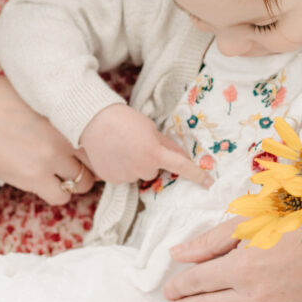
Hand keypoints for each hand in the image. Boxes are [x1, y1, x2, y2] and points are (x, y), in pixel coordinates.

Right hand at [0, 75, 96, 204]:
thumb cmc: (3, 100)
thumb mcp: (40, 94)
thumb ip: (65, 105)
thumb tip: (88, 112)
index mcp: (68, 111)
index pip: (105, 135)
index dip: (105, 144)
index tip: (101, 147)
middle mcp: (64, 135)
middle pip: (100, 161)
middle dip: (94, 163)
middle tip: (82, 161)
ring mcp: (50, 159)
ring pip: (84, 183)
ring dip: (77, 180)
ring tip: (63, 172)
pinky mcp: (34, 178)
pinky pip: (61, 197)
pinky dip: (58, 192)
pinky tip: (48, 181)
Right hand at [81, 104, 213, 187]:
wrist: (92, 121)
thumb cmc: (124, 119)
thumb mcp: (150, 128)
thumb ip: (165, 144)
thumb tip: (179, 156)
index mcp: (155, 154)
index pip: (181, 167)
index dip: (197, 175)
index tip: (209, 183)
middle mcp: (143, 169)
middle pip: (154, 170)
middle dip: (149, 160)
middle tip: (136, 144)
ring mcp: (126, 176)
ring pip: (138, 174)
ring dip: (134, 165)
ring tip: (120, 147)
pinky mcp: (112, 180)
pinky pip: (123, 176)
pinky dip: (120, 168)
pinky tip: (111, 154)